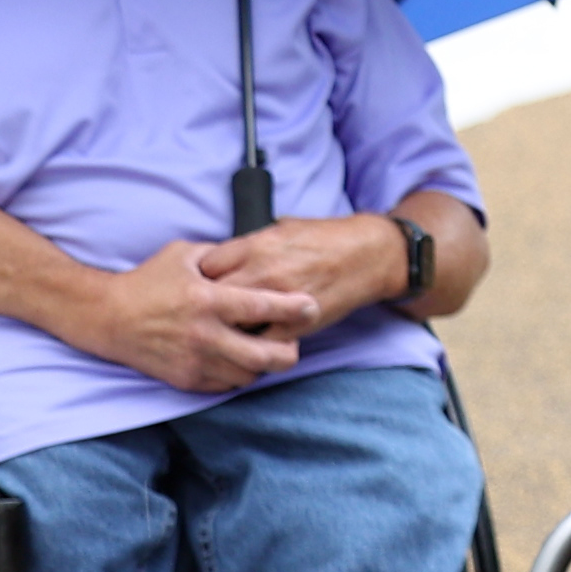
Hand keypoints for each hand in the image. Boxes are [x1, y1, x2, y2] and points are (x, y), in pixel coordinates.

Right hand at [77, 241, 319, 392]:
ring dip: (264, 365)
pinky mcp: (185, 378)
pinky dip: (239, 375)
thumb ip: (223, 256)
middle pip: (264, 355)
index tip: (312, 306)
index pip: (262, 307)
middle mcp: (203, 334)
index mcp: (206, 299)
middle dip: (290, 352)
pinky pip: (226, 384)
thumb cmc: (148, 282)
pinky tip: (240, 360)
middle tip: (295, 342)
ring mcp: (194, 360)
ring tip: (268, 351)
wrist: (106, 317)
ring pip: (248, 375)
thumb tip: (257, 250)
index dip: (293, 309)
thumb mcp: (185, 255)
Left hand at [198, 211, 410, 321]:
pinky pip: (260, 342)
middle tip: (204, 311)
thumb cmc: (328, 237)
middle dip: (205, 305)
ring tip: (222, 329)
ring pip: (231, 323)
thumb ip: (250, 244)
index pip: (206, 265)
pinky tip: (248, 342)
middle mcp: (263, 272)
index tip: (201, 283)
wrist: (370, 254)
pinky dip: (251, 344)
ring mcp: (278, 301)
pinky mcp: (296, 324)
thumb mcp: (283, 228)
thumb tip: (224, 257)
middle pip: (211, 297)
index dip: (200, 276)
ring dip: (224, 327)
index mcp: (257, 245)